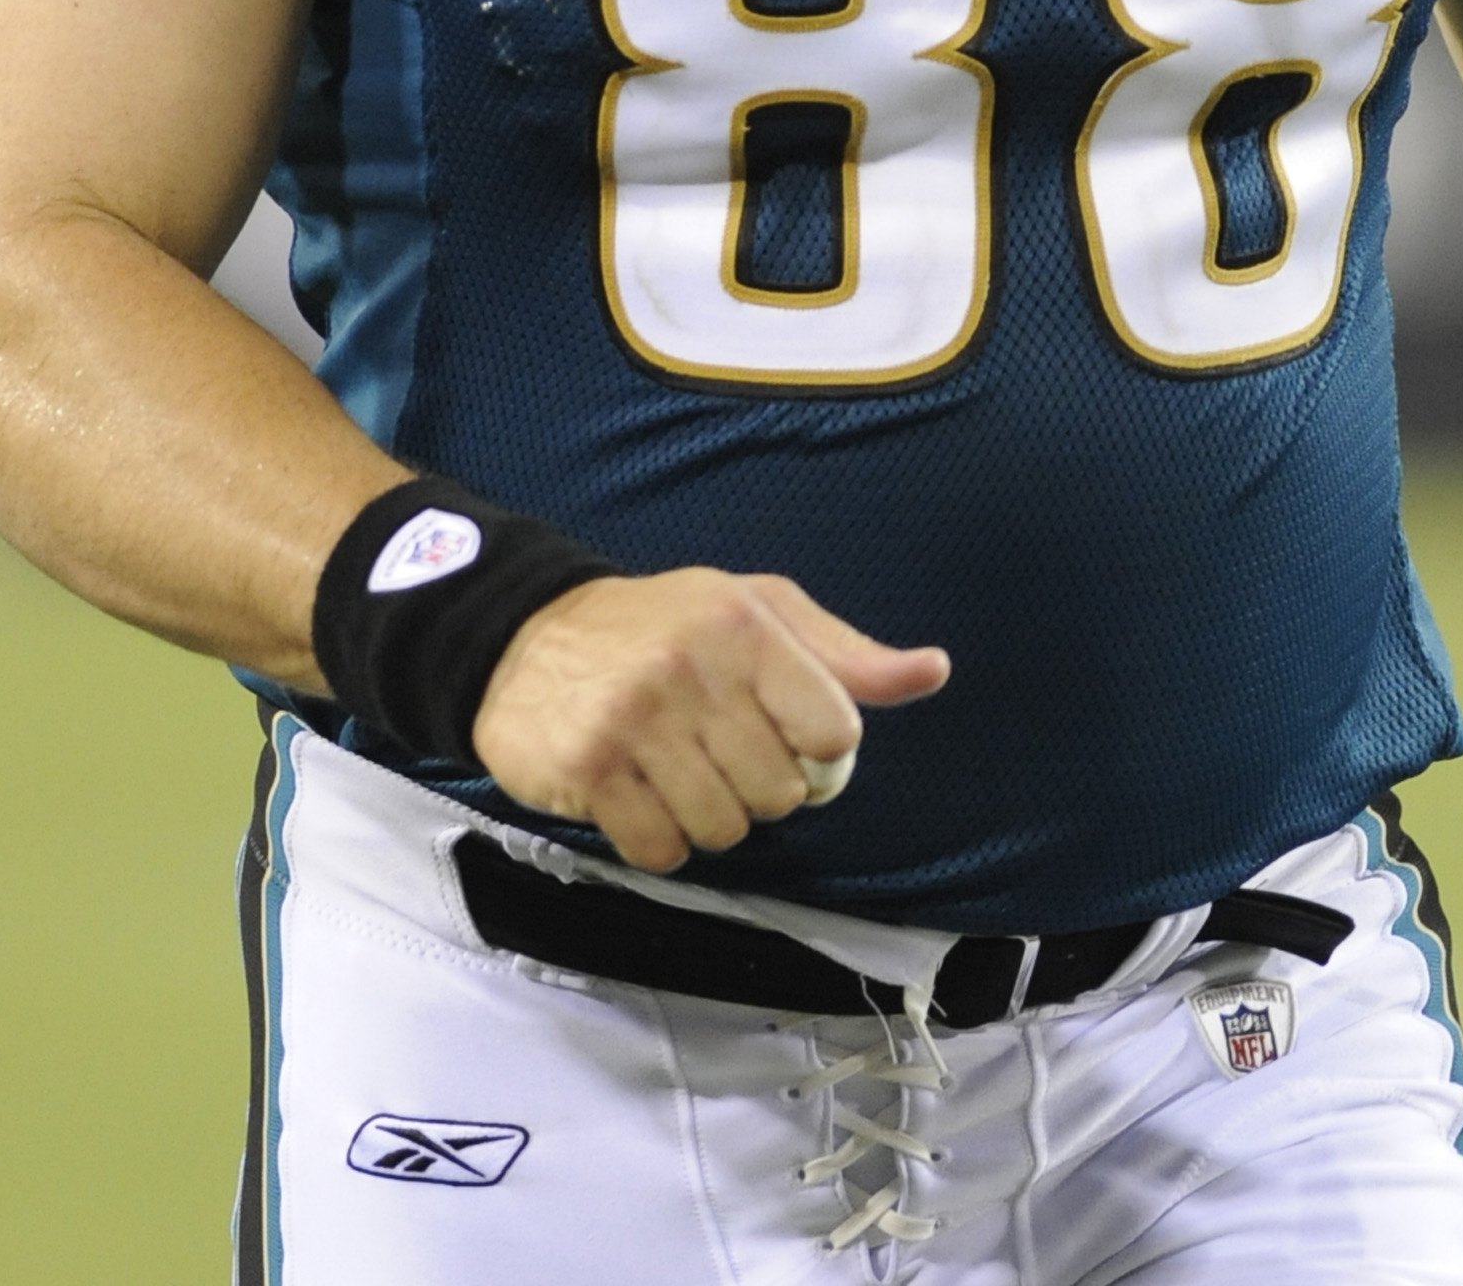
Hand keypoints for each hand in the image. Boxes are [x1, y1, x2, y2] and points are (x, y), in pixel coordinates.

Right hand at [472, 567, 948, 871]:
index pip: (834, 732)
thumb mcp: (760, 611)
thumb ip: (847, 655)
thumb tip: (934, 671)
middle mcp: (692, 669)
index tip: (787, 734)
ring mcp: (635, 723)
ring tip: (678, 768)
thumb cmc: (665, 625)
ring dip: (709, 816)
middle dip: (760, 785)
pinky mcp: (589, 772)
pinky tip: (640, 793)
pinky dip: (659, 839)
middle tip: (719, 749)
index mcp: (746, 624)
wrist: (527, 637)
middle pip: (781, 794)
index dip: (820, 750)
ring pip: (725, 831)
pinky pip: (661, 851)